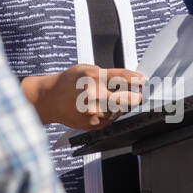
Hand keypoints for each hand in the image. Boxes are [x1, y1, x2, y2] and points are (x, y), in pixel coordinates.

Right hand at [21, 65, 144, 128]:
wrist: (49, 100)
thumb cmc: (67, 83)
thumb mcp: (85, 69)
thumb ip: (106, 73)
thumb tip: (128, 78)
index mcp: (93, 77)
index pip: (123, 78)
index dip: (137, 80)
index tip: (142, 81)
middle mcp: (94, 95)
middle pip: (127, 98)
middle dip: (135, 96)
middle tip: (138, 94)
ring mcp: (94, 111)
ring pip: (120, 110)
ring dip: (122, 105)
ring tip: (112, 99)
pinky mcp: (93, 123)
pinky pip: (111, 119)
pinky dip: (111, 113)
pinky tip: (102, 107)